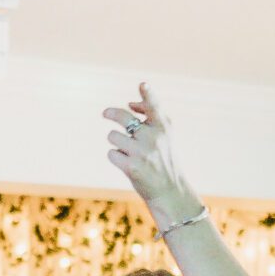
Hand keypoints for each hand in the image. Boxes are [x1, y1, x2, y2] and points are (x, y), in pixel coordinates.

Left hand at [101, 79, 200, 224]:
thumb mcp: (166, 136)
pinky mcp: (131, 167)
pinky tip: (128, 164)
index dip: (147, 95)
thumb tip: (130, 104)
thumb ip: (151, 116)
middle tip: (105, 113)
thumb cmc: (164, 159)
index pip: (154, 106)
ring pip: (114, 136)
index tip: (143, 85)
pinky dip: (116, 157)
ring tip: (129, 152)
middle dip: (111, 113)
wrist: (170, 190)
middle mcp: (153, 137)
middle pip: (124, 117)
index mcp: (163, 127)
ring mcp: (142, 152)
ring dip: (117, 142)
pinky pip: (111, 153)